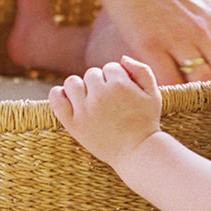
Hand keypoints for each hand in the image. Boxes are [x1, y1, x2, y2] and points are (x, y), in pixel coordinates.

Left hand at [48, 57, 162, 167]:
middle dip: (100, 83)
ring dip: (80, 87)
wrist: (137, 151)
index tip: (122, 93)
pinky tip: (67, 98)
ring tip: (90, 101)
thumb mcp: (154, 93)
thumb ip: (142, 70)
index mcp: (119, 85)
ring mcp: (84, 109)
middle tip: (109, 101)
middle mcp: (100, 95)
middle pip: (91, 74)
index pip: (110, 67)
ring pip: (72, 82)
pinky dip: (58, 94)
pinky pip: (56, 99)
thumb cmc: (146, 122)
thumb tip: (122, 58)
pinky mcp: (73, 123)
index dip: (117, 78)